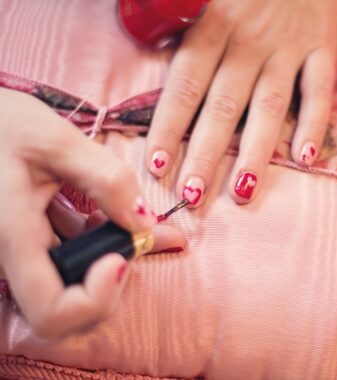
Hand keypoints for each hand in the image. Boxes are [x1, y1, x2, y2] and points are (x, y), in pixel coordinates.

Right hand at [0, 88, 184, 337]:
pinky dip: (95, 243)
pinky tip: (110, 215)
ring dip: (110, 257)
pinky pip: (65, 256)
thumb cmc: (0, 122)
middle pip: (67, 304)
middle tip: (145, 240)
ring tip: (137, 225)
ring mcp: (17, 251)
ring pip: (70, 281)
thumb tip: (144, 222)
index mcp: (11, 235)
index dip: (95, 300)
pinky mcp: (26, 240)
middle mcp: (9, 255)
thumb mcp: (55, 139)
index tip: (120, 260)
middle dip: (113, 278)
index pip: (51, 312)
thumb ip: (105, 179)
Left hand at [146, 0, 336, 205]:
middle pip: (223, 106)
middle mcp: (249, 41)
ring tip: (241, 192)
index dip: (169, 128)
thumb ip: (177, 19)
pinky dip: (314, 124)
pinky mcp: (323, 46)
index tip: (157, 167)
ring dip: (254, 152)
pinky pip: (319, 90)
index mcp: (211, 24)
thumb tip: (153, 57)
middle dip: (205, 154)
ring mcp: (289, 46)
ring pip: (269, 107)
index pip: (185, 87)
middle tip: (192, 196)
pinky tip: (304, 158)